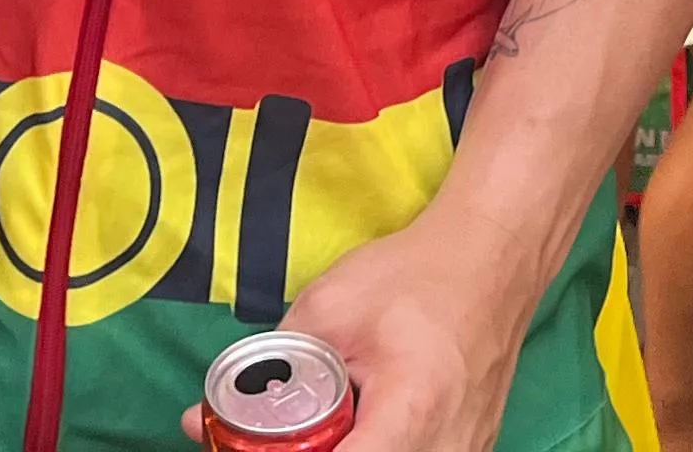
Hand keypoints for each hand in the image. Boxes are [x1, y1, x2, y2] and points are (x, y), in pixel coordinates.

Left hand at [222, 219, 527, 451]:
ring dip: (344, 449)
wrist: (492, 259)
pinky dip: (378, 445)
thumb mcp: (328, 309)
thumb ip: (269, 370)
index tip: (258, 447)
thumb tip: (200, 421)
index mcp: (410, 415)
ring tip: (320, 426)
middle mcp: (448, 450)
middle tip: (279, 438)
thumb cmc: (414, 276)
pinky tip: (357, 424)